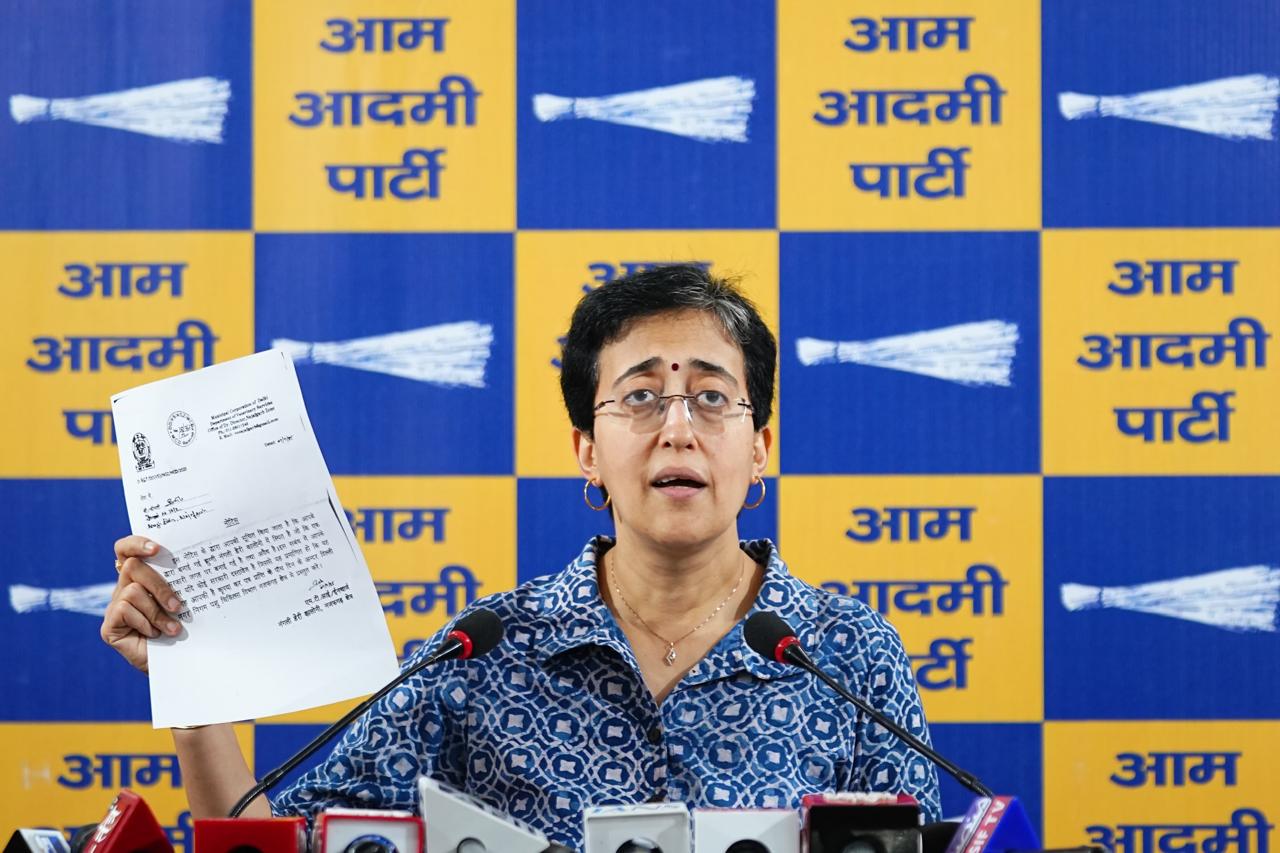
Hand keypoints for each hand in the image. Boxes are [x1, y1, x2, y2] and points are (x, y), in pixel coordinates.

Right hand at [101, 536, 183, 673]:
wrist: (179, 663)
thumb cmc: (184, 629)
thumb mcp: (182, 600)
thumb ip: (177, 582)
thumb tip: (193, 559)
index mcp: (141, 578)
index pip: (126, 550)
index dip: (136, 543)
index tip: (156, 549)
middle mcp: (124, 589)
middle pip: (133, 566)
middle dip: (159, 585)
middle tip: (177, 605)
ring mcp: (114, 607)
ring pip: (132, 590)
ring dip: (156, 611)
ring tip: (171, 628)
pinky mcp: (109, 626)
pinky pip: (124, 609)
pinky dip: (145, 622)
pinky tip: (154, 635)